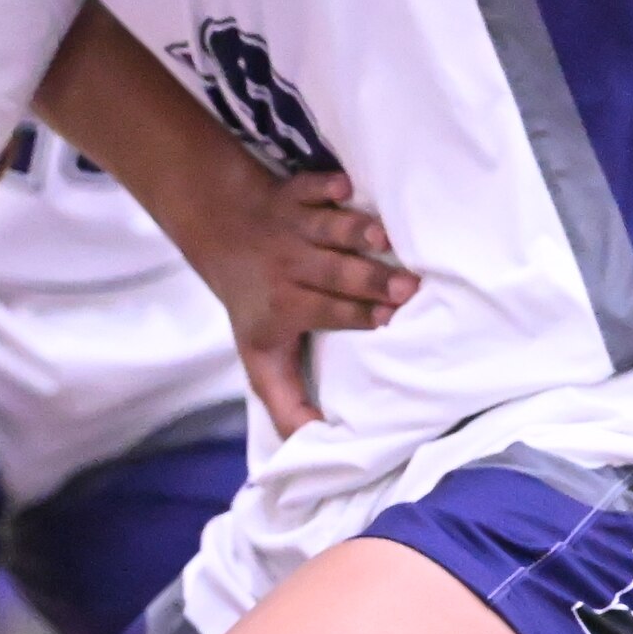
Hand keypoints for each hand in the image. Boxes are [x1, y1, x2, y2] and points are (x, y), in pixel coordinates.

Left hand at [191, 170, 413, 438]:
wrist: (222, 234)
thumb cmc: (255, 305)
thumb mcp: (261, 360)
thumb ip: (287, 404)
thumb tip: (312, 448)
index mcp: (285, 308)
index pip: (325, 312)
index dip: (355, 315)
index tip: (389, 319)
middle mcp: (290, 267)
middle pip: (334, 273)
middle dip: (370, 278)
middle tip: (410, 285)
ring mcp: (294, 229)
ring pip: (327, 230)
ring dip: (353, 232)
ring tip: (384, 237)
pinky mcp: (296, 193)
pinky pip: (311, 186)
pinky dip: (326, 184)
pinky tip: (346, 185)